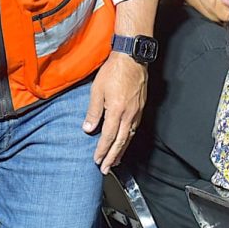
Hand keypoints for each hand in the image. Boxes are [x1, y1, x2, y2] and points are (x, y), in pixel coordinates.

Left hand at [83, 53, 146, 173]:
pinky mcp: (140, 108)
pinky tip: (124, 141)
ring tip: (115, 160)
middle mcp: (129, 115)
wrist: (132, 58)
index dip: (102, 150)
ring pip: (129, 137)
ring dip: (121, 150)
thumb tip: (88, 129)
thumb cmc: (114, 71)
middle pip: (121, 142)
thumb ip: (93, 111)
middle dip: (112, 157)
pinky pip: (134, 128)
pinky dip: (128, 139)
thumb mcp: (97, 90)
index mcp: (117, 111)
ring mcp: (137, 112)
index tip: (97, 160)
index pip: (108, 137)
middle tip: (106, 169)